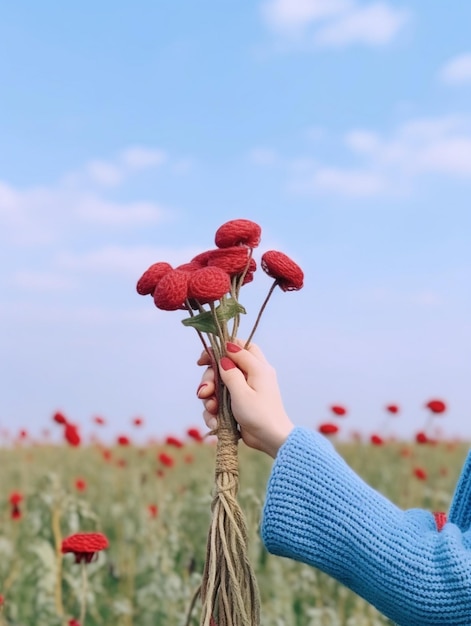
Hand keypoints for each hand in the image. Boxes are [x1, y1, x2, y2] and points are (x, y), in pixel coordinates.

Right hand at [197, 341, 293, 457]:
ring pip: (219, 385)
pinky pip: (221, 401)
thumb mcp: (242, 392)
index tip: (203, 360)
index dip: (219, 349)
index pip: (237, 346)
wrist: (271, 439)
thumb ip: (230, 373)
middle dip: (210, 380)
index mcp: (257, 367)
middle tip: (205, 392)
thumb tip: (223, 358)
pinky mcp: (239, 403)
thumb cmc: (260, 415)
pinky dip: (215, 411)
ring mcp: (244, 390)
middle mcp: (251, 375)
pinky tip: (215, 421)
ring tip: (212, 410)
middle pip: (223, 366)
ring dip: (211, 398)